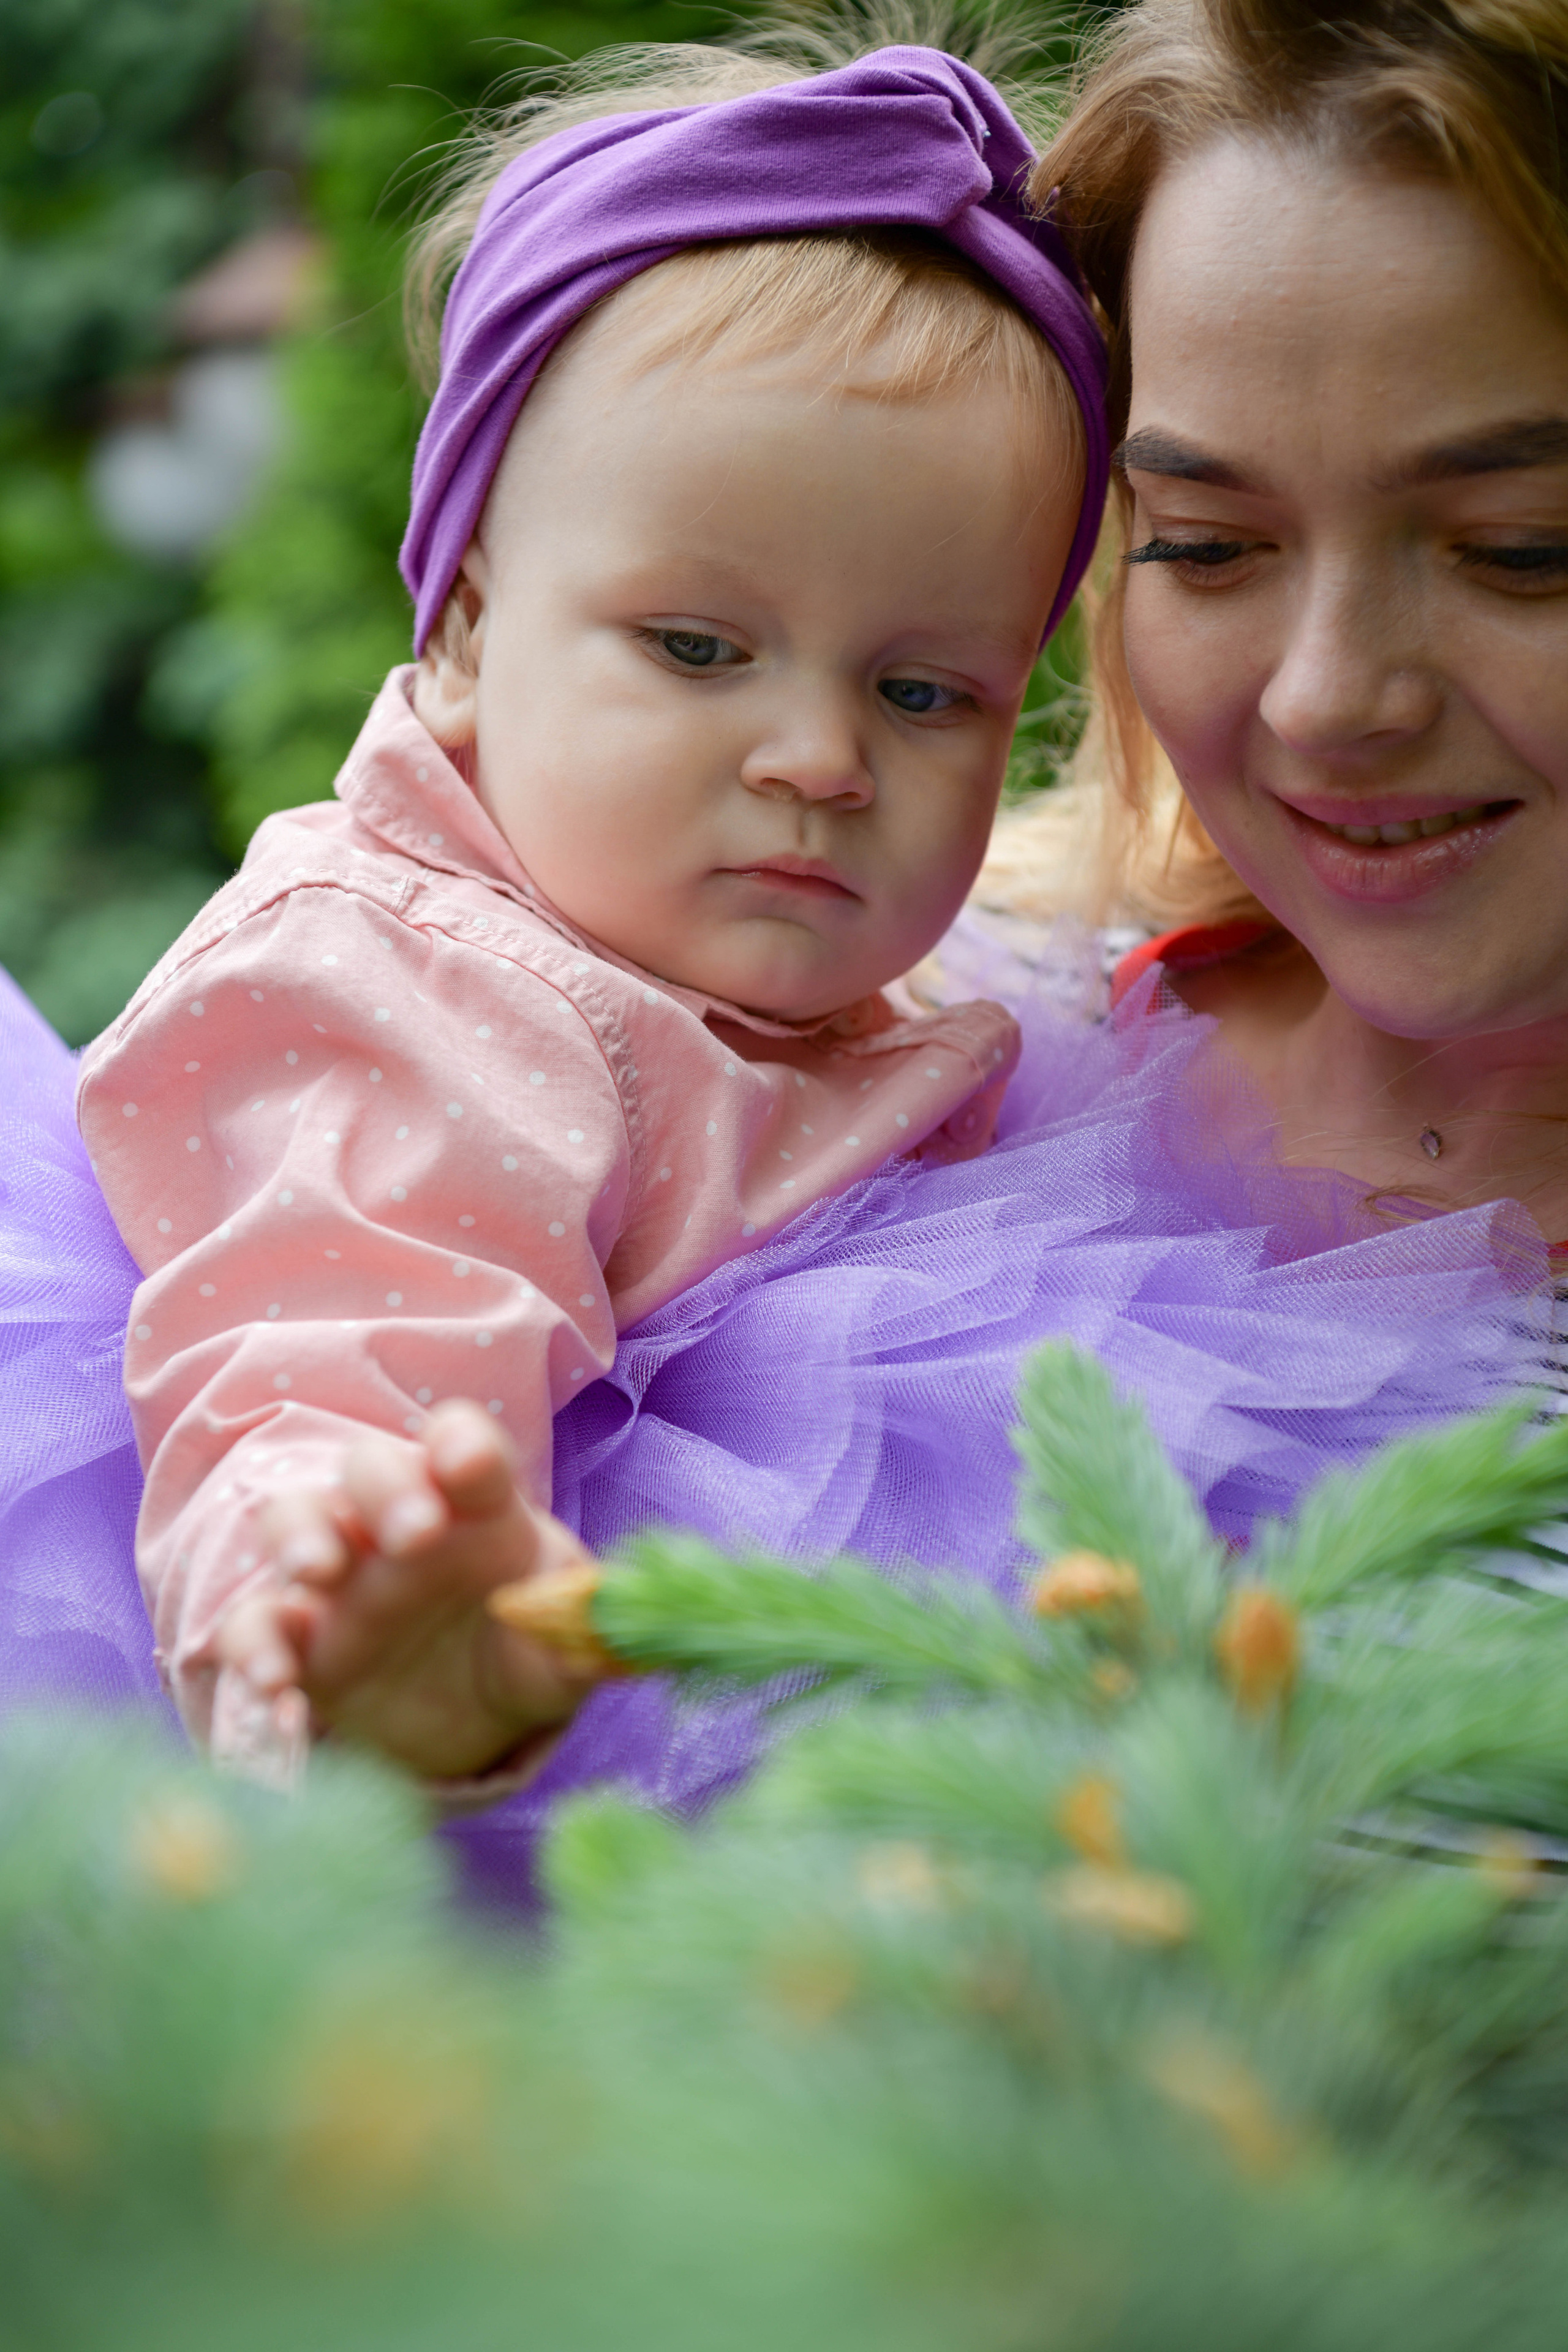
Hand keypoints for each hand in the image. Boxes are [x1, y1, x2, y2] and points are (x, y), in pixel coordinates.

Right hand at [216, 1401, 603, 1780]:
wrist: (474, 1722)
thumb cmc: (525, 1651)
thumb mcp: (561, 1653)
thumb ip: (582, 1643)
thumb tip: (627, 1644)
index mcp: (476, 1510)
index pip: (464, 1449)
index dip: (462, 1445)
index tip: (467, 1462)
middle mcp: (400, 1530)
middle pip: (372, 1469)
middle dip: (385, 1489)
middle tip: (414, 1535)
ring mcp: (341, 1582)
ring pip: (295, 1520)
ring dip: (301, 1535)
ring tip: (320, 1572)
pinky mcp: (300, 1643)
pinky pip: (253, 1625)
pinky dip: (254, 1647)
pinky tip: (278, 1686)